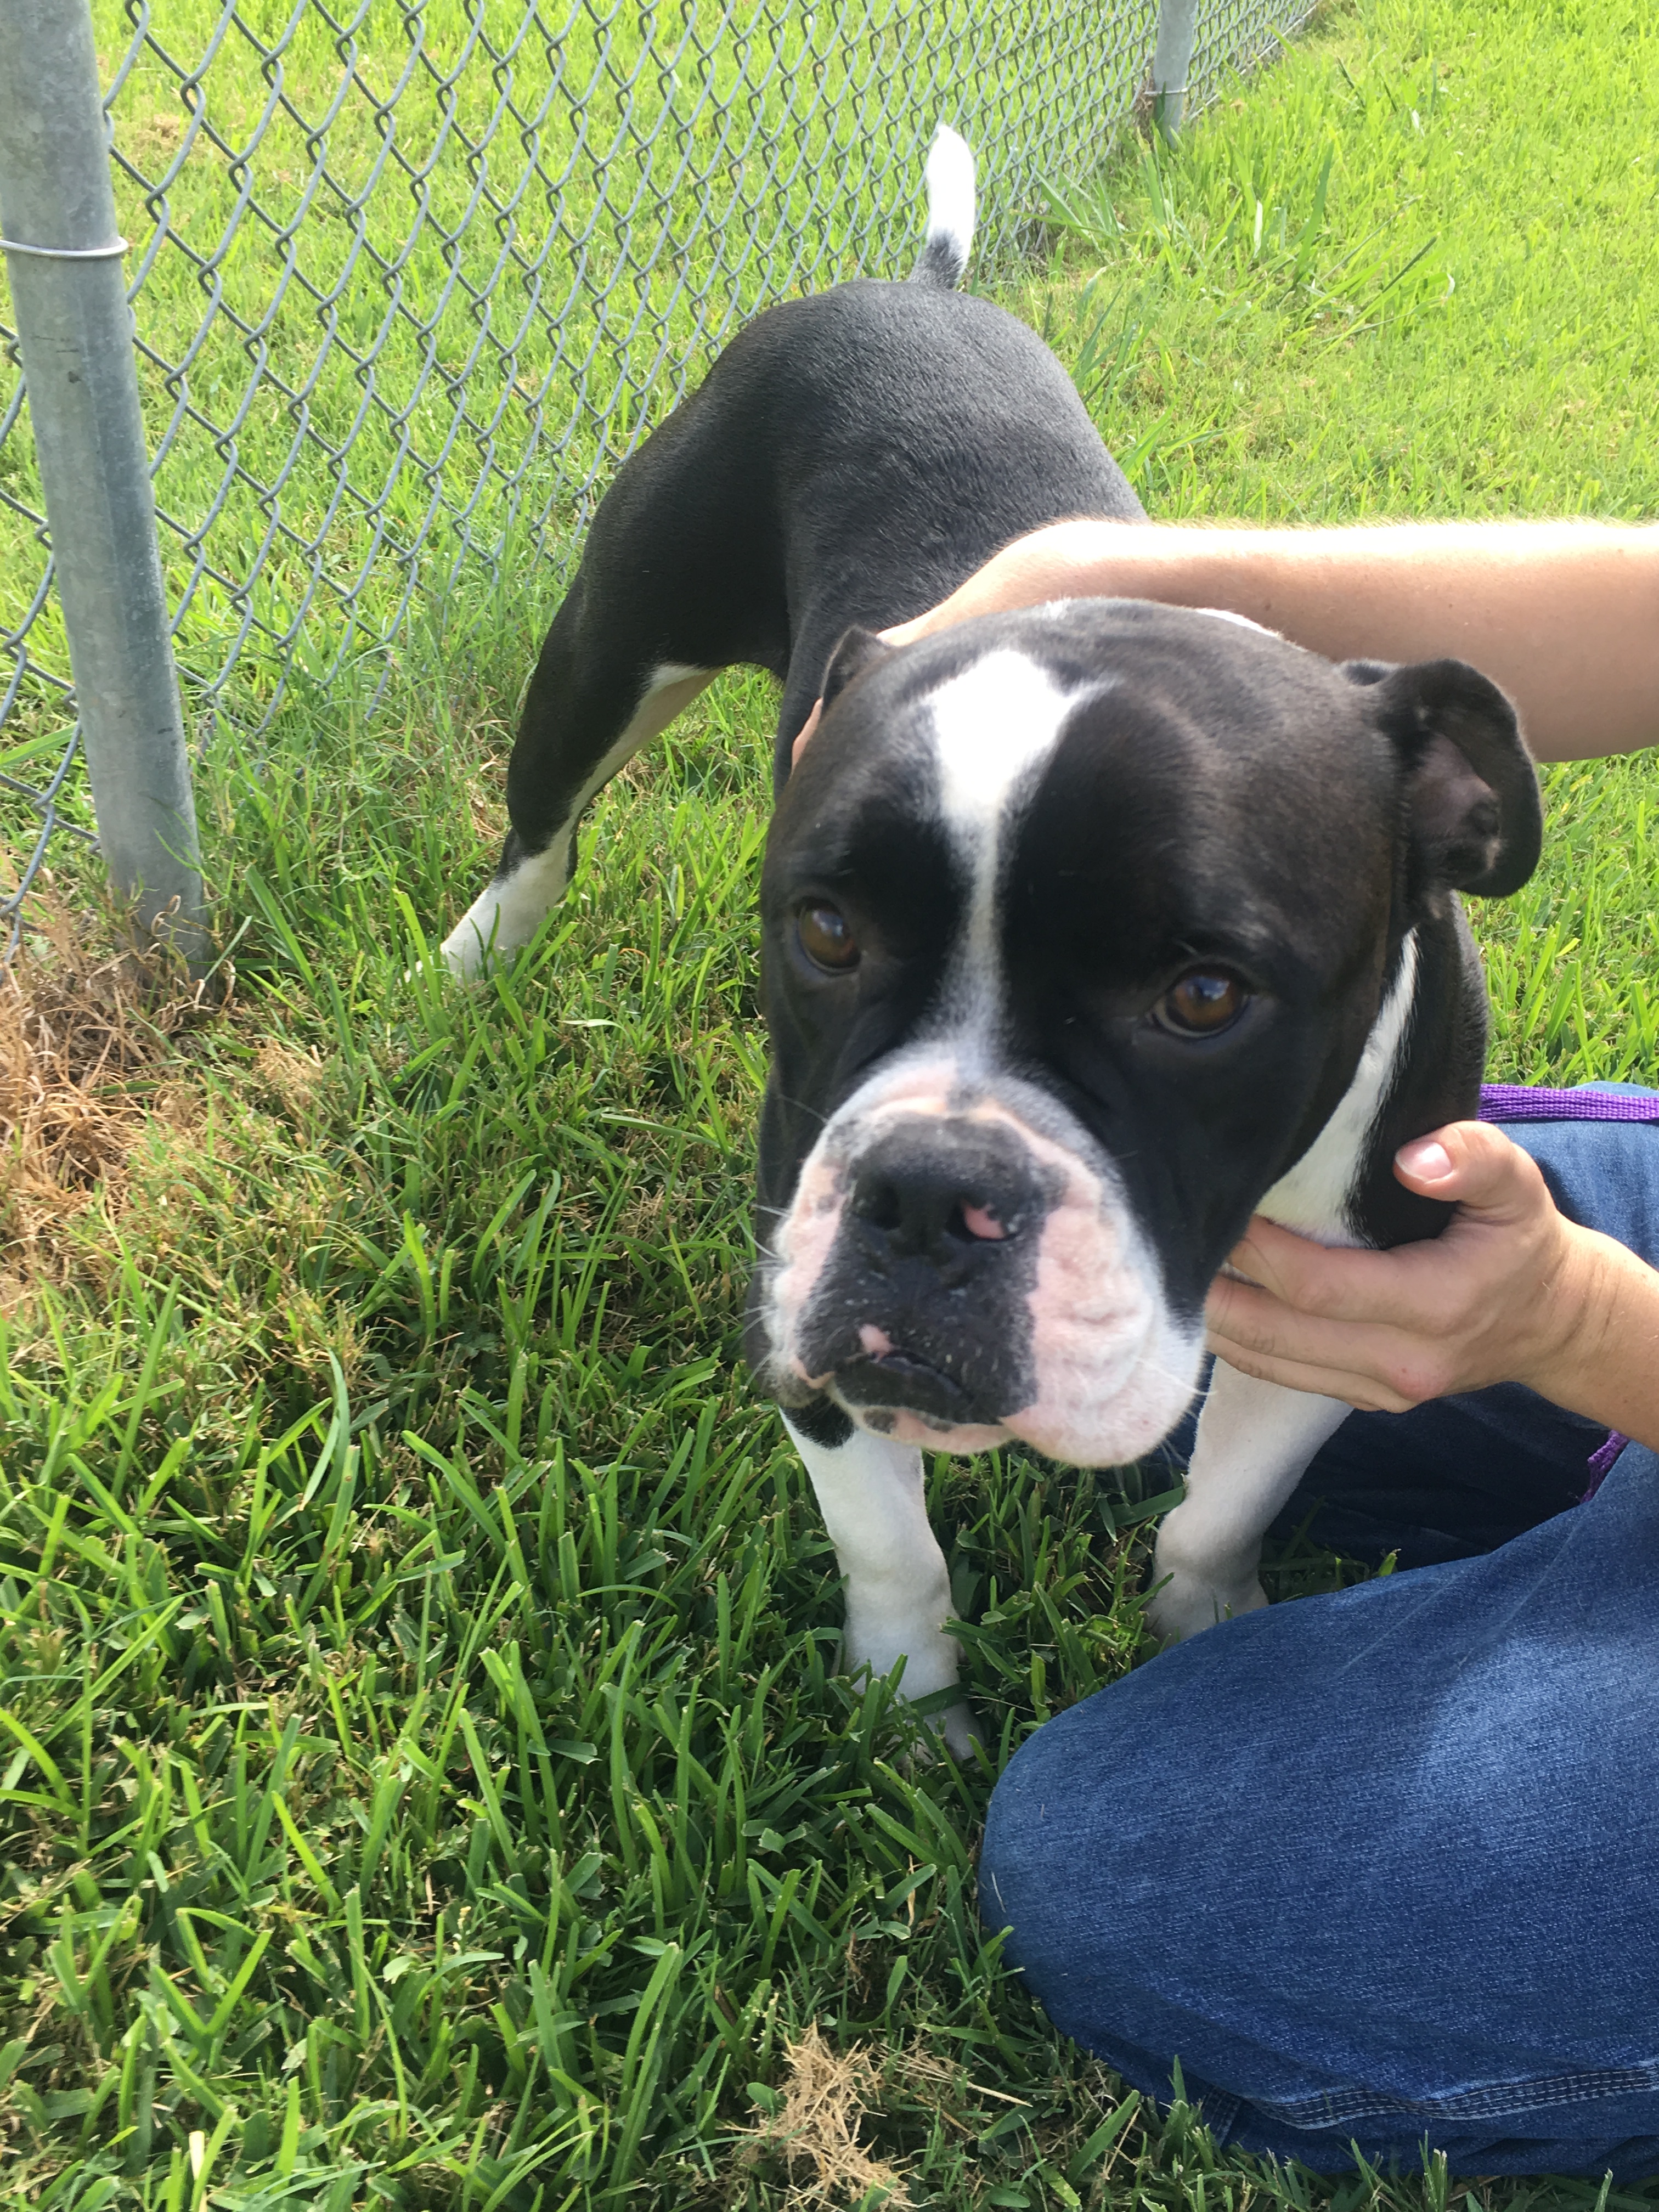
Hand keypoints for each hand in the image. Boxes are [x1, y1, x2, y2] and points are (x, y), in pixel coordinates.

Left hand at [1206, 1121, 1658, 1445]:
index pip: (1316, 1286)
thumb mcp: (1519, 1184)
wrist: (1553, 1320)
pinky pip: (1282, 1375)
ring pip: (1267, 1363)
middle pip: (1275, 1333)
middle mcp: (1403, 1363)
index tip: (1222, 1205)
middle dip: (1215, 1287)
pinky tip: (1210, 1299)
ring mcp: (1381, 1391)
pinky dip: (1240, 1341)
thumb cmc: (1520, 1239)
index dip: (1258, 1251)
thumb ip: (1474, 1159)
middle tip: (1171, 1237)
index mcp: (1436, 1306)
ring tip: (1174, 1266)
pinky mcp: (1365, 1400)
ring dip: (1215, 1319)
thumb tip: (1411, 1159)